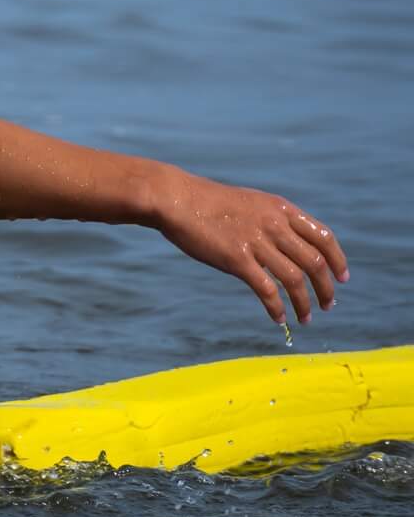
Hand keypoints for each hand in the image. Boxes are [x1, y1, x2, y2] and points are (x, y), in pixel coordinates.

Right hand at [154, 170, 348, 325]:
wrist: (175, 198)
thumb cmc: (208, 202)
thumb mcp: (250, 203)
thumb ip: (273, 220)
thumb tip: (290, 245)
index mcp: (280, 209)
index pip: (323, 237)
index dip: (338, 260)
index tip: (342, 278)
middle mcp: (274, 225)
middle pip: (314, 262)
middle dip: (326, 288)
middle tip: (328, 305)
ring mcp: (256, 241)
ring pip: (294, 280)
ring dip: (304, 303)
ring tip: (306, 318)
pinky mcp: (236, 258)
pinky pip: (266, 289)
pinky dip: (276, 307)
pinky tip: (278, 317)